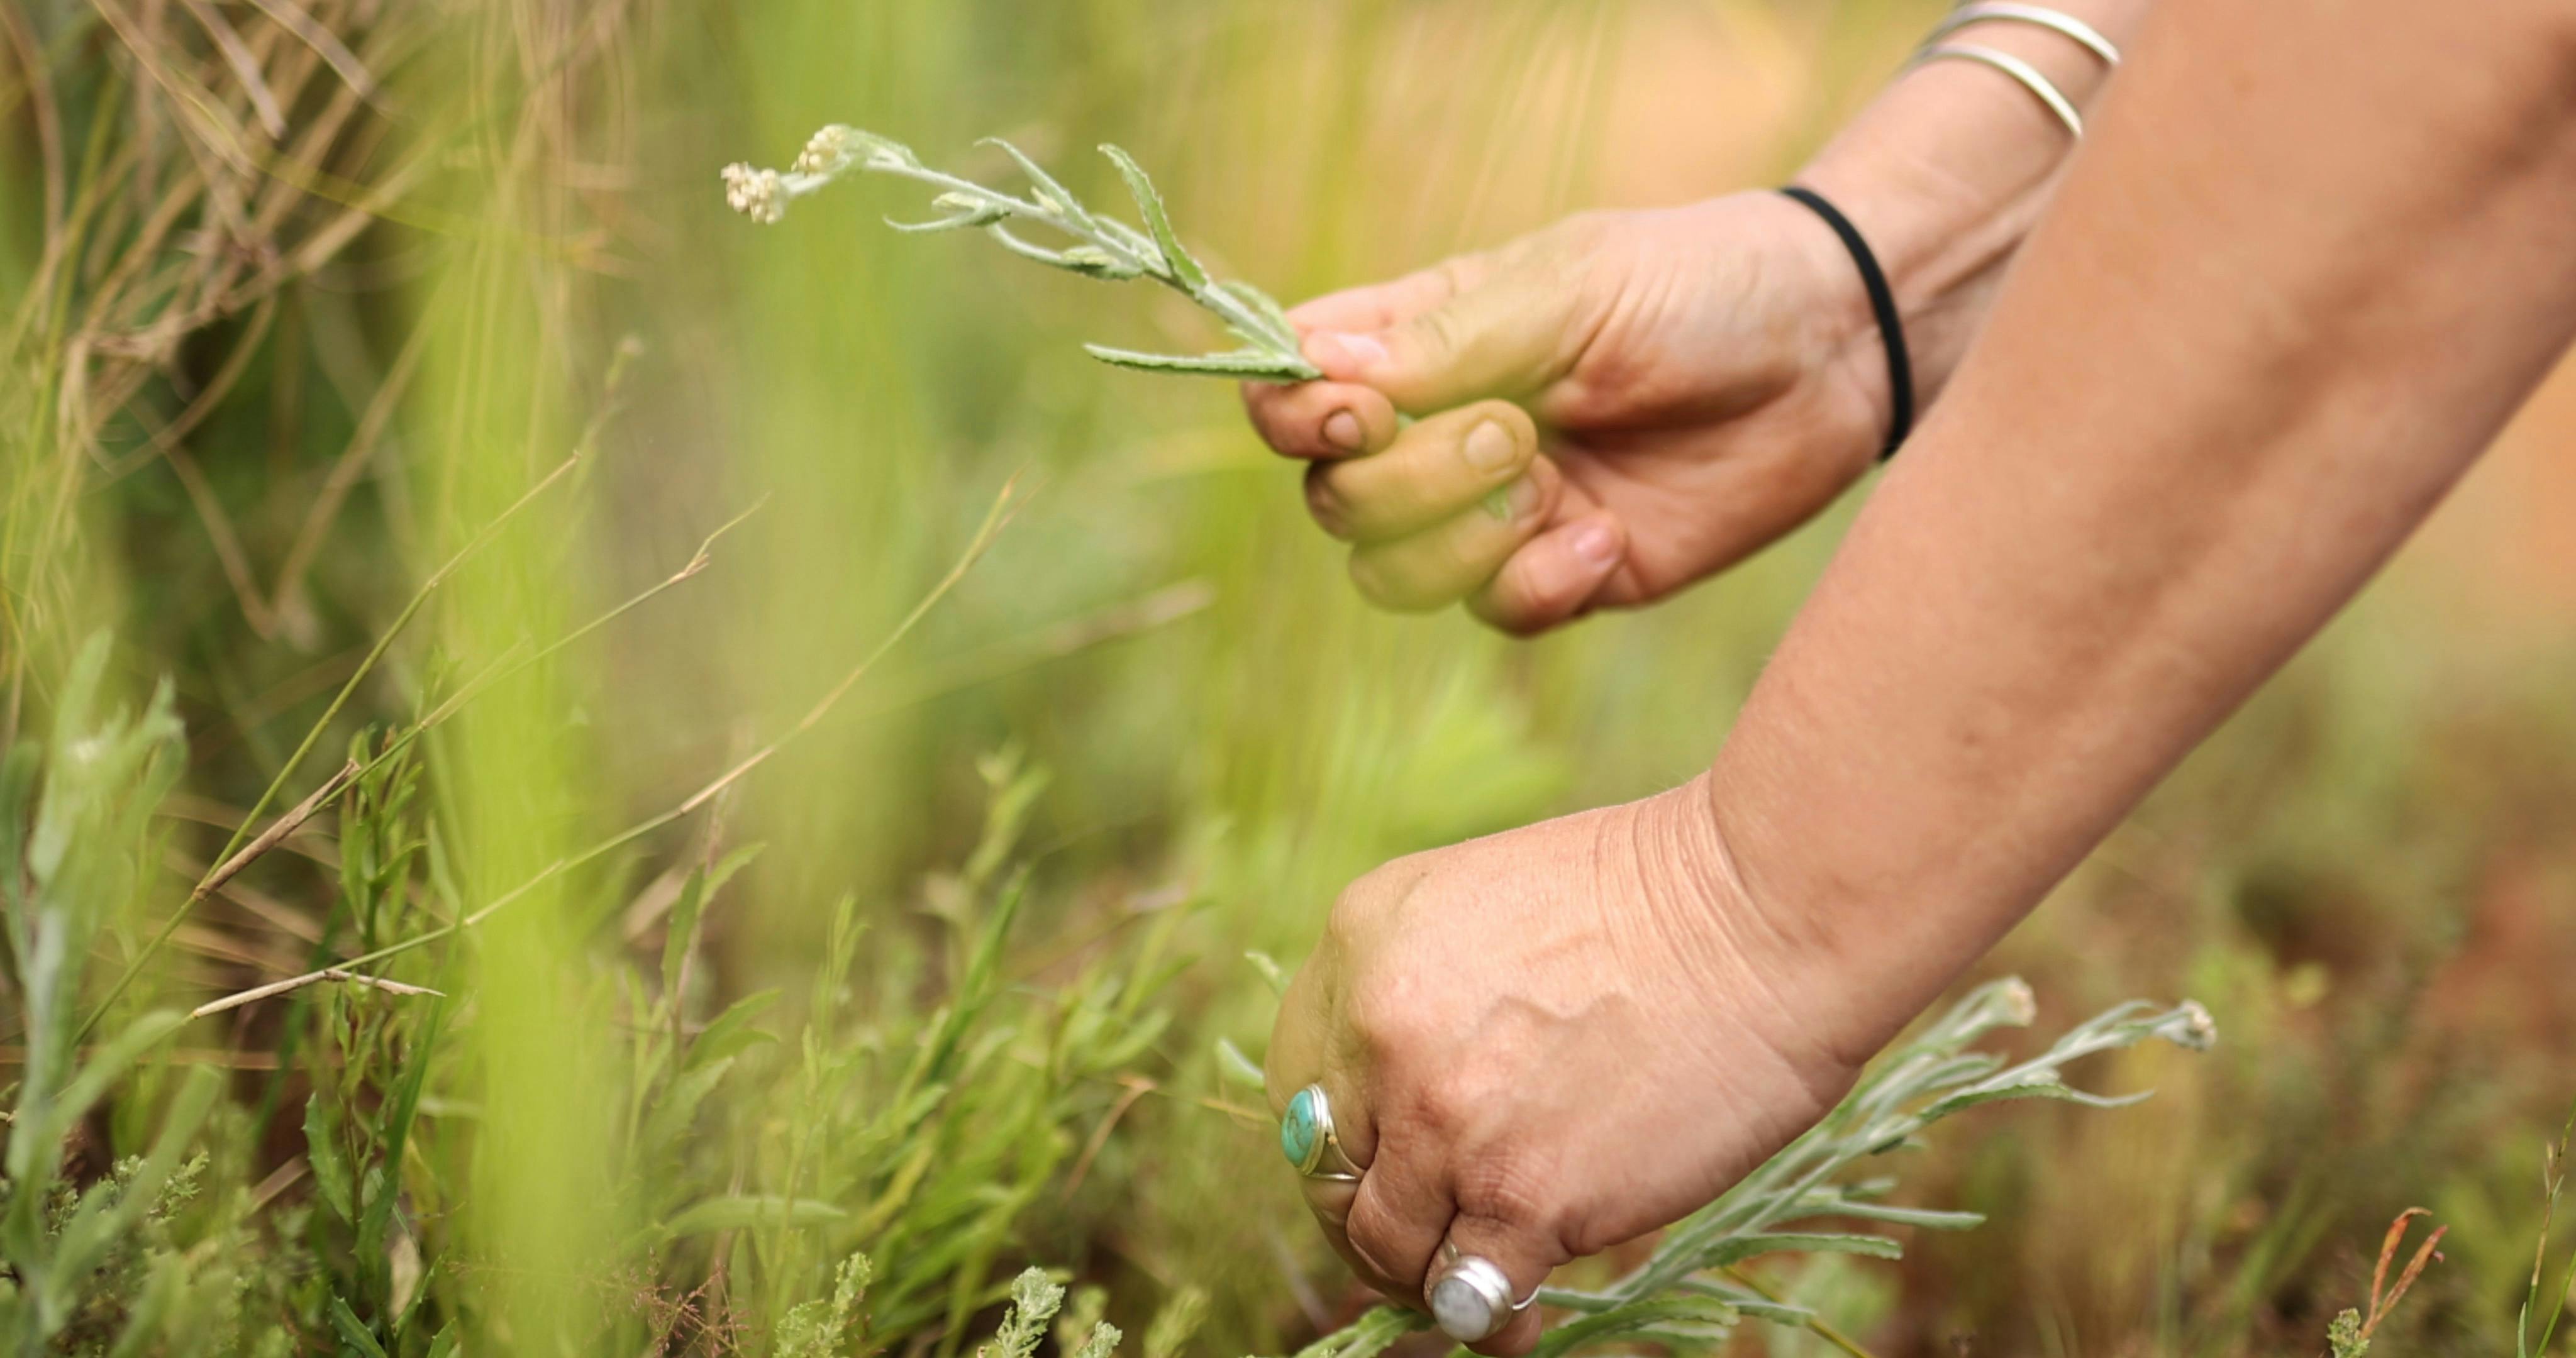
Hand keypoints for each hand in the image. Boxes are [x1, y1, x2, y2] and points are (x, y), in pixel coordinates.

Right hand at [1241, 192, 1897, 633]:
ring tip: (1553, 485)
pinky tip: (1607, 536)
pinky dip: (1540, 583)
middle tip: (1515, 432)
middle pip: (1336, 500)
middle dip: (1408, 480)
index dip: (1295, 415)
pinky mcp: (1567, 574)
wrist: (1835, 349)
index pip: (1293, 393)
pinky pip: (1497, 613)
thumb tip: (1315, 369)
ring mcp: (1497, 512)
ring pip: (1394, 576)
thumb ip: (1443, 340)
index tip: (1355, 408)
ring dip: (1463, 540)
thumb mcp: (1571, 288)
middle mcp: (1439, 432)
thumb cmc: (1700, 286)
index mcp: (1418, 342)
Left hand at [1262, 780, 1876, 1354]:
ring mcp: (1446, 1121)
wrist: (1764, 916)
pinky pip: (1468, 1293)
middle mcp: (1380, 1031)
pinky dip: (1489, 1319)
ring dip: (1424, 1275)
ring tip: (1470, 1285)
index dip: (1336, 1141)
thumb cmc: (1656, 900)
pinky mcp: (1521, 1195)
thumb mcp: (1484, 906)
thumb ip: (1423, 991)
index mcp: (1363, 940)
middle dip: (1368, 1220)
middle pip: (1329, 1172)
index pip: (1299, 1078)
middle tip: (1413, 1245)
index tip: (1371, 1171)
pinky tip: (1518, 1319)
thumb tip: (1398, 1105)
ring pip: (1388, 1246)